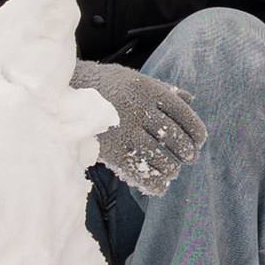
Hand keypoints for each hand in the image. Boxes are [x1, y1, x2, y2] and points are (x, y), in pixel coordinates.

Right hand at [72, 61, 207, 197]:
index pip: (182, 113)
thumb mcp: (134, 78)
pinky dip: (153, 182)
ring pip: (159, 156)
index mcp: (147, 90)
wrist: (64, 95)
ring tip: (173, 170)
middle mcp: (139, 110)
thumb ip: (163, 89)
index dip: (196, 130)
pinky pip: (138, 171)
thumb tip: (191, 99)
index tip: (200, 141)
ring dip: (171, 167)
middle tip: (189, 157)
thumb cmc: (104, 86)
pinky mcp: (111, 150)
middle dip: (185, 151)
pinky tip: (160, 186)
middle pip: (173, 137)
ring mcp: (125, 131)